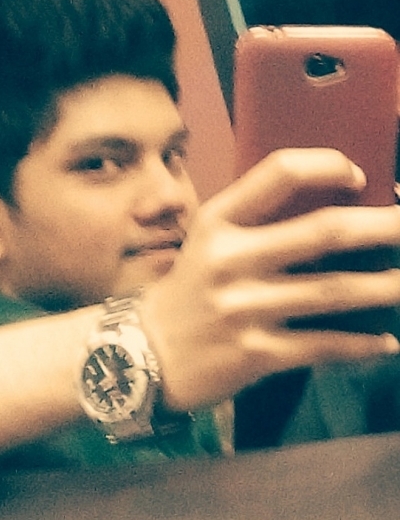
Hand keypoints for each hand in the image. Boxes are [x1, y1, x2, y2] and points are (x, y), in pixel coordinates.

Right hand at [140, 148, 399, 410]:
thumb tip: (339, 216)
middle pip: (325, 231)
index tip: (359, 177)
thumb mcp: (207, 245)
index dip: (327, 166)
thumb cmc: (187, 292)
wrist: (144, 353)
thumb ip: (256, 226)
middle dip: (386, 227)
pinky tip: (387, 342)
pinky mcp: (255, 353)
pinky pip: (324, 345)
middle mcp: (229, 259)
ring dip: (389, 288)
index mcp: (217, 222)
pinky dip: (363, 345)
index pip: (279, 173)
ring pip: (336, 291)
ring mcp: (243, 307)